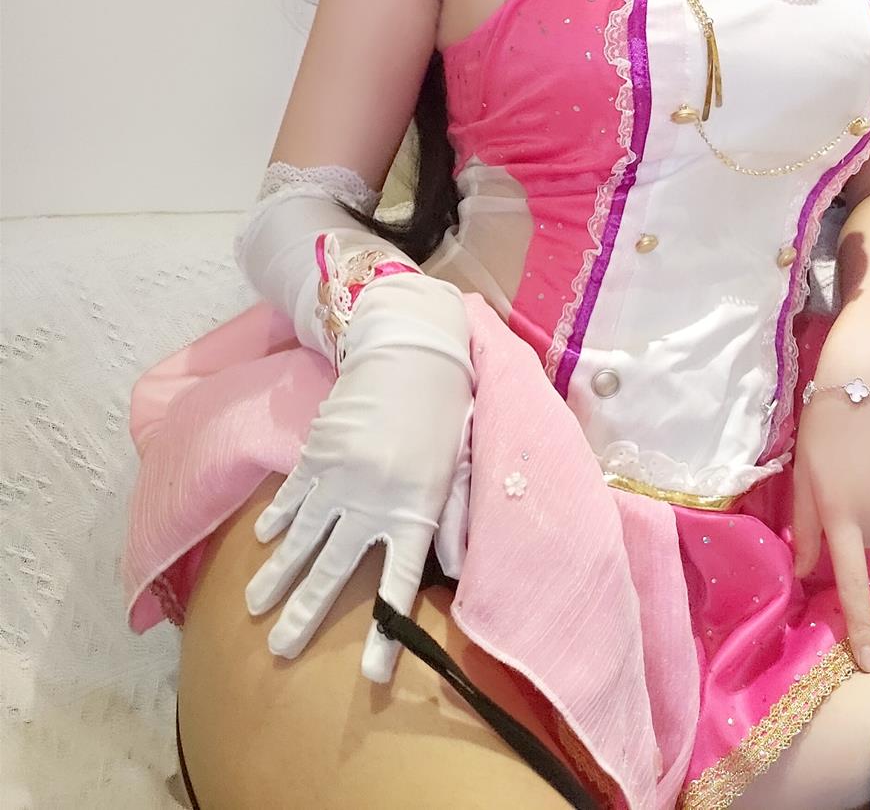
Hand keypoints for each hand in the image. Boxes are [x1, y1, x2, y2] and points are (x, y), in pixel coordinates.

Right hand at [243, 272, 474, 681]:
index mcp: (416, 510)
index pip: (399, 586)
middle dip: (305, 615)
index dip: (385, 633)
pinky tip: (261, 541)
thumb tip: (458, 572)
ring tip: (254, 609)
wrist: (412, 349)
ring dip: (276, 576)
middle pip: (333, 572)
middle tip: (279, 653)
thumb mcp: (460, 466)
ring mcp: (340, 478)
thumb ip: (456, 520)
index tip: (371, 676)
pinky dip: (276, 519)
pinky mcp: (317, 454)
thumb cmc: (445, 409)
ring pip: (301, 539)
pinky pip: (292, 496)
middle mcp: (373, 503)